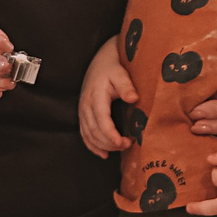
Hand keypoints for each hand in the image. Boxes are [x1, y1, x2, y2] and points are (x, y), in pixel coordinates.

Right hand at [77, 35, 135, 154]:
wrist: (100, 62)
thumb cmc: (113, 68)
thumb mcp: (121, 73)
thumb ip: (126, 86)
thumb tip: (134, 98)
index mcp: (96, 96)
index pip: (101, 120)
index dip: (110, 134)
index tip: (122, 142)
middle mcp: (86, 105)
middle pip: (95, 131)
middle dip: (110, 142)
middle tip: (128, 144)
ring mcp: (82, 111)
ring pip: (89, 135)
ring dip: (103, 145)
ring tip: (120, 148)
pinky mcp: (83, 115)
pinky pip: (84, 134)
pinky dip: (93, 146)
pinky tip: (103, 154)